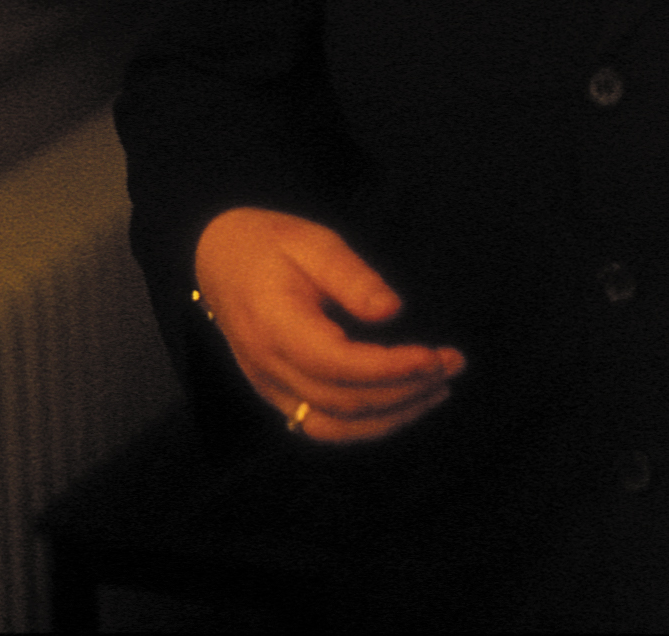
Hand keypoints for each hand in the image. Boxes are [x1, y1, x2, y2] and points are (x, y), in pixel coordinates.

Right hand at [192, 206, 465, 443]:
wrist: (216, 258)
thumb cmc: (268, 243)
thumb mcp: (312, 240)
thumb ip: (352, 276)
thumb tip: (394, 311)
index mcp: (273, 324)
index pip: (337, 364)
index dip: (391, 368)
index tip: (436, 355)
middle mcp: (267, 367)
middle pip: (343, 401)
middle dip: (406, 389)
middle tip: (452, 363)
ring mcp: (268, 388)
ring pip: (336, 426)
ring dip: (393, 416)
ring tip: (438, 389)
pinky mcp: (276, 396)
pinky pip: (323, 427)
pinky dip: (368, 425)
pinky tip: (402, 404)